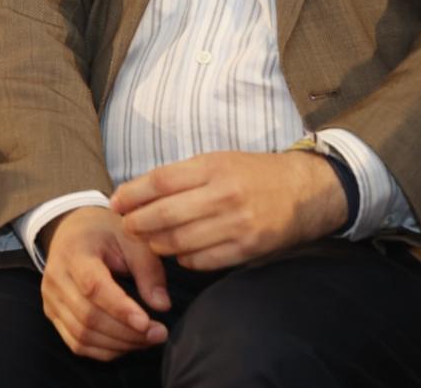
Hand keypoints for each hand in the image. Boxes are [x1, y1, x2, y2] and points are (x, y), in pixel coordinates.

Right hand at [38, 206, 168, 360]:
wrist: (73, 230)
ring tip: (147, 339)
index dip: (120, 308)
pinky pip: (76, 343)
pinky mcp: (52, 313)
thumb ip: (148, 269)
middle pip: (88, 316)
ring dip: (118, 344)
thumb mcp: (132, 239)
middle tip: (159, 334)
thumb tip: (161, 306)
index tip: (148, 323)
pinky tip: (127, 343)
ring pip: (82, 335)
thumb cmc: (105, 232)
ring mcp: (50, 298)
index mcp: (74, 251)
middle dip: (127, 332)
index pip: (93, 286)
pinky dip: (104, 351)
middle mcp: (56, 277)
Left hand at [111, 150, 346, 270]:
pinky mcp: (249, 248)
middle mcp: (224, 194)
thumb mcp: (217, 161)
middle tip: (126, 227)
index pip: (159, 182)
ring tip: (148, 241)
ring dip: (157, 244)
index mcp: (212, 167)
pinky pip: (203, 260)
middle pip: (164, 215)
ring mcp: (237, 224)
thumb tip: (134, 194)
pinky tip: (179, 252)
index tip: (115, 203)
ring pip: (180, 241)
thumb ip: (180, 177)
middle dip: (137, 224)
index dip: (131, 194)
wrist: (306, 191)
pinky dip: (184, 259)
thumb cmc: (252, 174)